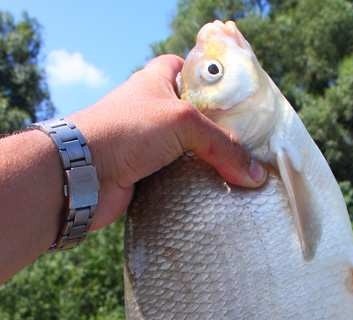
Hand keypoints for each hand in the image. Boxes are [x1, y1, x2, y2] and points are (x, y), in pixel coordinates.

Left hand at [72, 55, 266, 229]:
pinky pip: (182, 184)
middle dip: (225, 136)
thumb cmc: (127, 130)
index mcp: (159, 80)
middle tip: (254, 150)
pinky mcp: (148, 178)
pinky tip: (220, 199)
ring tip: (244, 179)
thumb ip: (224, 146)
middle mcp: (155, 111)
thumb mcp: (183, 123)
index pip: (195, 73)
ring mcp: (150, 147)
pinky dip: (197, 191)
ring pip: (192, 156)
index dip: (219, 86)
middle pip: (201, 121)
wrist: (81, 174)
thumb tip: (256, 175)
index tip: (246, 104)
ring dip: (213, 168)